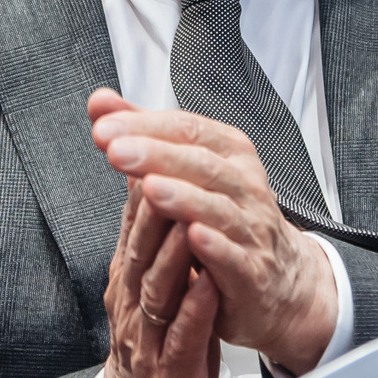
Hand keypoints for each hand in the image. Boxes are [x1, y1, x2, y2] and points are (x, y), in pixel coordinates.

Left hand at [89, 89, 338, 374]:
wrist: (278, 274)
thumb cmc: (226, 214)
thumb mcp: (188, 168)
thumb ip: (144, 134)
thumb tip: (100, 103)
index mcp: (228, 151)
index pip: (186, 129)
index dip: (145, 126)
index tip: (103, 127)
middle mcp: (244, 183)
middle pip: (200, 163)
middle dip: (156, 155)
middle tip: (116, 151)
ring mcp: (252, 226)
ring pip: (218, 206)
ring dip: (183, 197)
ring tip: (150, 188)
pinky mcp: (253, 270)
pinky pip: (234, 256)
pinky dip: (215, 246)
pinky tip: (193, 237)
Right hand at [100, 180, 221, 377]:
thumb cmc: (165, 350)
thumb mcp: (155, 288)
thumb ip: (157, 240)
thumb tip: (157, 181)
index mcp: (131, 280)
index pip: (135, 221)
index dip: (141, 181)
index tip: (149, 141)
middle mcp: (134, 305)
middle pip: (139, 248)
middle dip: (151, 207)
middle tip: (162, 168)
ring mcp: (149, 340)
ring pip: (156, 290)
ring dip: (173, 254)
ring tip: (189, 220)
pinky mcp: (172, 374)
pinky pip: (183, 337)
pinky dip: (195, 310)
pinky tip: (209, 286)